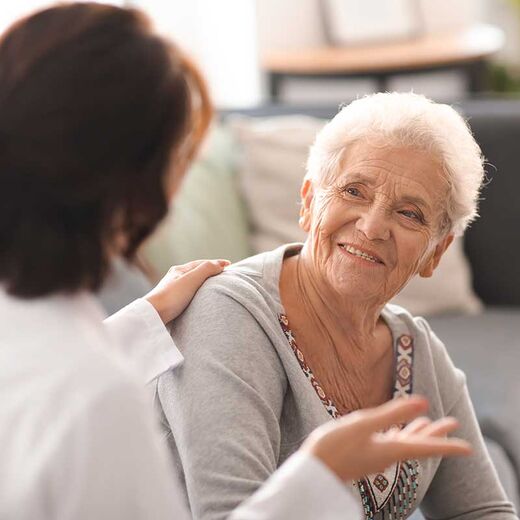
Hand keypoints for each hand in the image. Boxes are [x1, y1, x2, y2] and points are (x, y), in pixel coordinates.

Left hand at [145, 259, 229, 323]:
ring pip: (191, 283)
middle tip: (223, 274)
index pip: (201, 263)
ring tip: (213, 286)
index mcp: (178, 270)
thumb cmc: (171, 297)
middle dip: (209, 271)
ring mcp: (172, 291)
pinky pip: (188, 293)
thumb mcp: (191, 280)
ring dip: (203, 282)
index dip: (216, 263)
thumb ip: (206, 270)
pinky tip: (200, 299)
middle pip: (196, 272)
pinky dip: (198, 293)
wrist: (153, 316)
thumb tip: (220, 264)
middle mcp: (174, 278)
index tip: (229, 265)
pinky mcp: (171, 304)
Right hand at [301, 396, 471, 481]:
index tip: (468, 448)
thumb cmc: (335, 447)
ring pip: (405, 442)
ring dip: (419, 432)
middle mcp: (387, 454)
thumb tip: (423, 403)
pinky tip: (396, 430)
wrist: (313, 471)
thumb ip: (392, 413)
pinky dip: (400, 434)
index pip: (426, 447)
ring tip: (429, 422)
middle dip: (436, 433)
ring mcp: (376, 455)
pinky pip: (390, 443)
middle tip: (453, 422)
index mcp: (391, 449)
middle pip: (419, 443)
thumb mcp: (363, 425)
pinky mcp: (365, 453)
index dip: (447, 445)